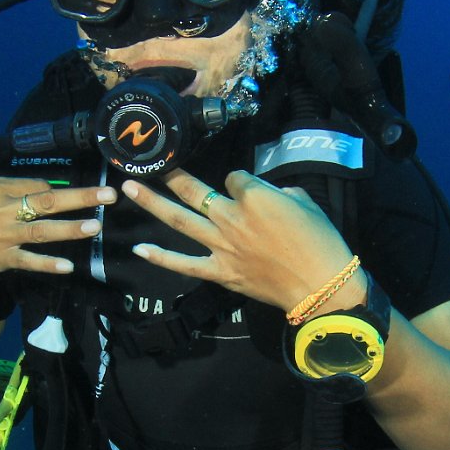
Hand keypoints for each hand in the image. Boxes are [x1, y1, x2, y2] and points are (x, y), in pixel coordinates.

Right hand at [0, 177, 115, 284]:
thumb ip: (8, 189)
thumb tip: (44, 190)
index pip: (36, 185)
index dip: (60, 189)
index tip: (82, 193)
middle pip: (46, 201)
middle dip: (80, 198)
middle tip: (107, 196)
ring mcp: (1, 236)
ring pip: (42, 231)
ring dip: (70, 229)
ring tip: (94, 226)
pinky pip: (29, 261)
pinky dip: (48, 264)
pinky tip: (68, 266)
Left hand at [120, 168, 357, 312]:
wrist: (322, 285)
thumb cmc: (320, 241)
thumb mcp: (304, 202)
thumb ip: (278, 194)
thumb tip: (265, 197)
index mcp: (254, 195)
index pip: (235, 178)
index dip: (241, 182)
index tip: (247, 190)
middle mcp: (231, 216)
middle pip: (193, 189)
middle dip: (170, 174)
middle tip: (148, 163)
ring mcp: (221, 245)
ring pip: (179, 219)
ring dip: (152, 202)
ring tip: (128, 188)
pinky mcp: (219, 272)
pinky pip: (184, 263)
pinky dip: (161, 257)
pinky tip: (139, 248)